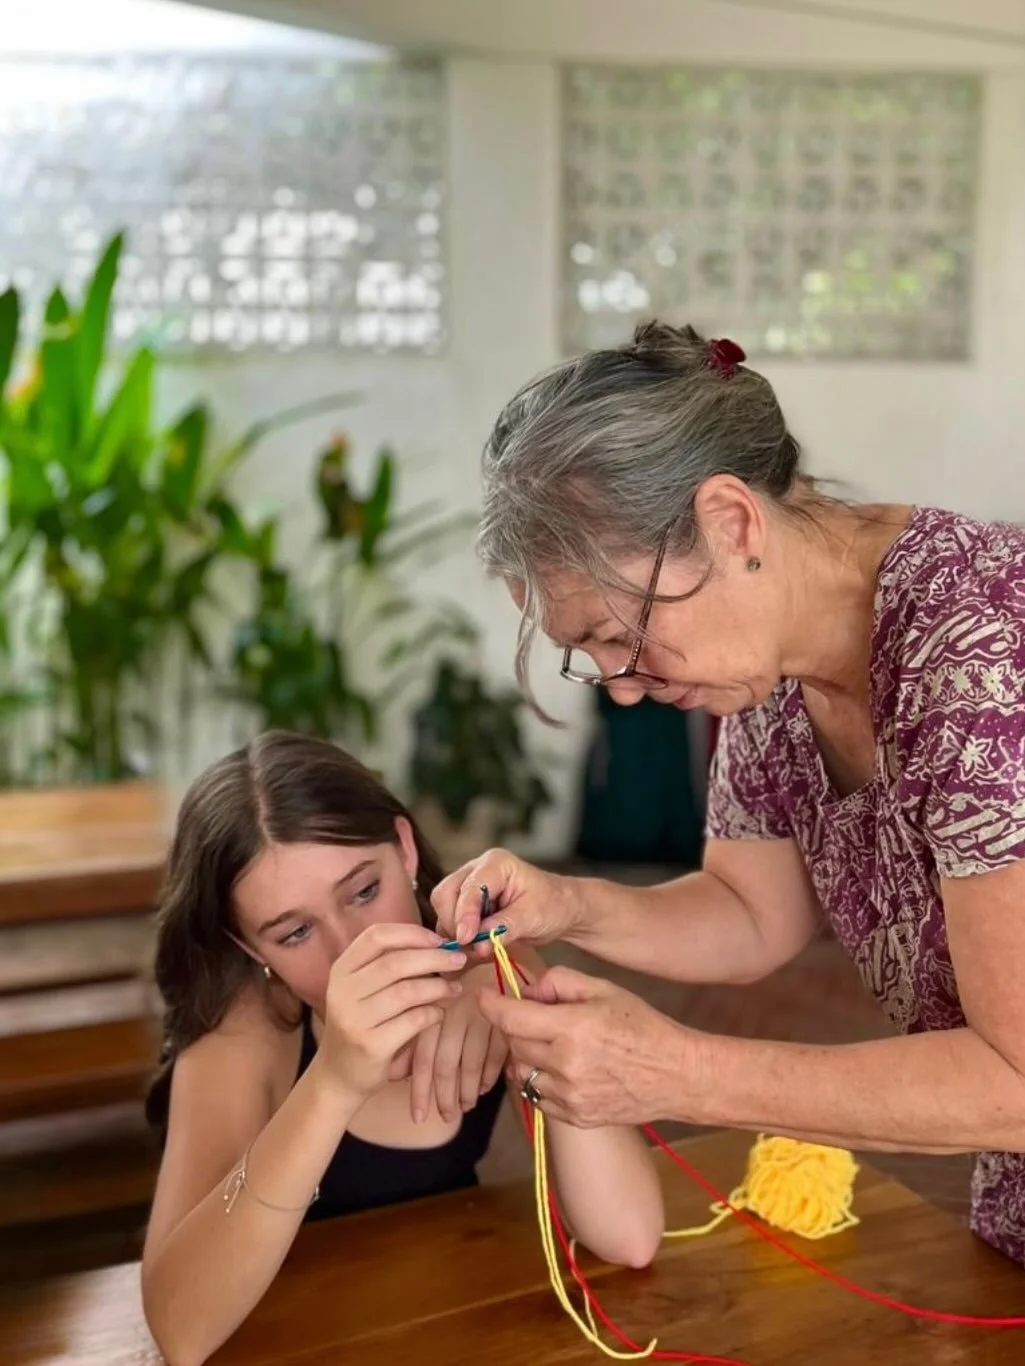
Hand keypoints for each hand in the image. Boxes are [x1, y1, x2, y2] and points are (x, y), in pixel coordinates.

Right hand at [319, 922, 464, 1099]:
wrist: (339, 1075)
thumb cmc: (362, 1023)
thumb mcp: (364, 989)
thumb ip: (391, 965)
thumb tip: (440, 943)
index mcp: (342, 969)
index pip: (376, 936)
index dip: (412, 934)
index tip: (440, 939)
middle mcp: (343, 991)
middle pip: (396, 962)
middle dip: (435, 958)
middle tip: (460, 960)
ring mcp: (354, 1019)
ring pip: (407, 991)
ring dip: (438, 987)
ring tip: (454, 988)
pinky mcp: (370, 1045)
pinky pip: (413, 1020)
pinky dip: (433, 1013)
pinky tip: (439, 1013)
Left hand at [409, 964, 508, 1122]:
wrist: (496, 944)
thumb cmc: (460, 975)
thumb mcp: (436, 1002)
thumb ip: (416, 1034)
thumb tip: (395, 1074)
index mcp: (434, 1007)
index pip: (424, 1056)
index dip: (421, 1089)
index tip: (418, 1116)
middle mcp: (454, 1012)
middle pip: (445, 1064)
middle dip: (443, 1096)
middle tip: (442, 1118)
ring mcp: (480, 1014)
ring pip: (470, 1063)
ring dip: (467, 1091)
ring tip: (464, 1107)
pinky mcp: (504, 1013)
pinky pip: (496, 1053)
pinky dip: (491, 1074)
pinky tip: (485, 1088)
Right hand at [431, 847, 582, 953]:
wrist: (560, 910)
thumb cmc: (553, 906)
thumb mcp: (533, 916)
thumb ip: (505, 927)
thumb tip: (478, 944)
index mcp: (495, 864)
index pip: (469, 888)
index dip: (464, 915)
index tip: (465, 939)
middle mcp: (476, 871)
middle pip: (446, 894)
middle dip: (454, 923)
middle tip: (468, 947)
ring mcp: (469, 887)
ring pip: (443, 909)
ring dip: (453, 932)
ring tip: (474, 950)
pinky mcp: (467, 905)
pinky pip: (450, 921)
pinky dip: (457, 937)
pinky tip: (473, 949)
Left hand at [479, 965, 703, 1127]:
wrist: (676, 1076)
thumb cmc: (643, 1027)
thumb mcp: (604, 990)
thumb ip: (560, 982)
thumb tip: (527, 991)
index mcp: (572, 1029)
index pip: (511, 1018)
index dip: (491, 1004)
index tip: (483, 996)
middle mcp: (565, 1066)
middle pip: (513, 1044)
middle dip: (516, 1027)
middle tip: (534, 1017)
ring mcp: (569, 1097)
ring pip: (521, 1073)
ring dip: (526, 1056)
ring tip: (551, 1044)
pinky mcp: (574, 1117)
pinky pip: (537, 1097)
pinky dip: (540, 1081)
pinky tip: (562, 1069)